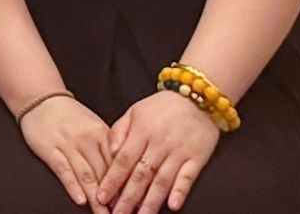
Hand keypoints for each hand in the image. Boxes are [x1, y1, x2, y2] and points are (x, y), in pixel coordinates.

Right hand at [13, 93, 116, 207]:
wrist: (41, 98)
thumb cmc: (70, 115)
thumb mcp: (95, 126)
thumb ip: (109, 148)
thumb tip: (126, 173)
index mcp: (102, 134)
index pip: (118, 165)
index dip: (126, 186)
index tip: (134, 203)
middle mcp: (88, 140)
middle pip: (105, 174)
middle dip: (114, 198)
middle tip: (122, 213)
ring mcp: (68, 145)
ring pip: (87, 176)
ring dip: (97, 199)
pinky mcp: (50, 150)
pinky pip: (64, 170)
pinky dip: (73, 186)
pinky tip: (80, 199)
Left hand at [97, 84, 226, 213]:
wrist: (197, 96)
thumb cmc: (162, 107)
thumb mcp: (135, 111)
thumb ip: (119, 131)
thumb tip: (109, 152)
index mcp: (141, 132)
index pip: (122, 161)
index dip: (111, 181)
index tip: (101, 197)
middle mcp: (158, 144)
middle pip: (140, 176)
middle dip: (127, 199)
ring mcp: (179, 152)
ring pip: (162, 181)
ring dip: (151, 202)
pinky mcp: (197, 158)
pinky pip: (188, 177)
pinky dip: (180, 191)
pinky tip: (173, 205)